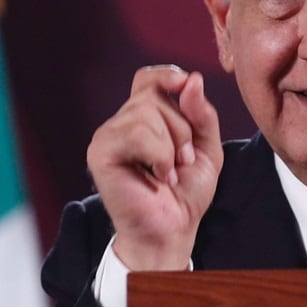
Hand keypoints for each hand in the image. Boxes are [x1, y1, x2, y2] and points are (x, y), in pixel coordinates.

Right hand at [86, 66, 223, 269]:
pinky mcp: (100, 153)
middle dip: (182, 128)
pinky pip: (137, 133)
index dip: (166, 76)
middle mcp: (122, 124)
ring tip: (169, 172)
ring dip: (171, 144)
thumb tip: (192, 80)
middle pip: (154, 95)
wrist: (173, 230)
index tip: (186, 84)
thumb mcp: (206, 148)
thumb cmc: (186, 193)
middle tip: (183, 161)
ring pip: (146, 112)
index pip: (147, 79)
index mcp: (144, 119)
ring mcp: (107, 137)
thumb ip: (202, 114)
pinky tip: (158, 176)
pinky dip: (159, 154)